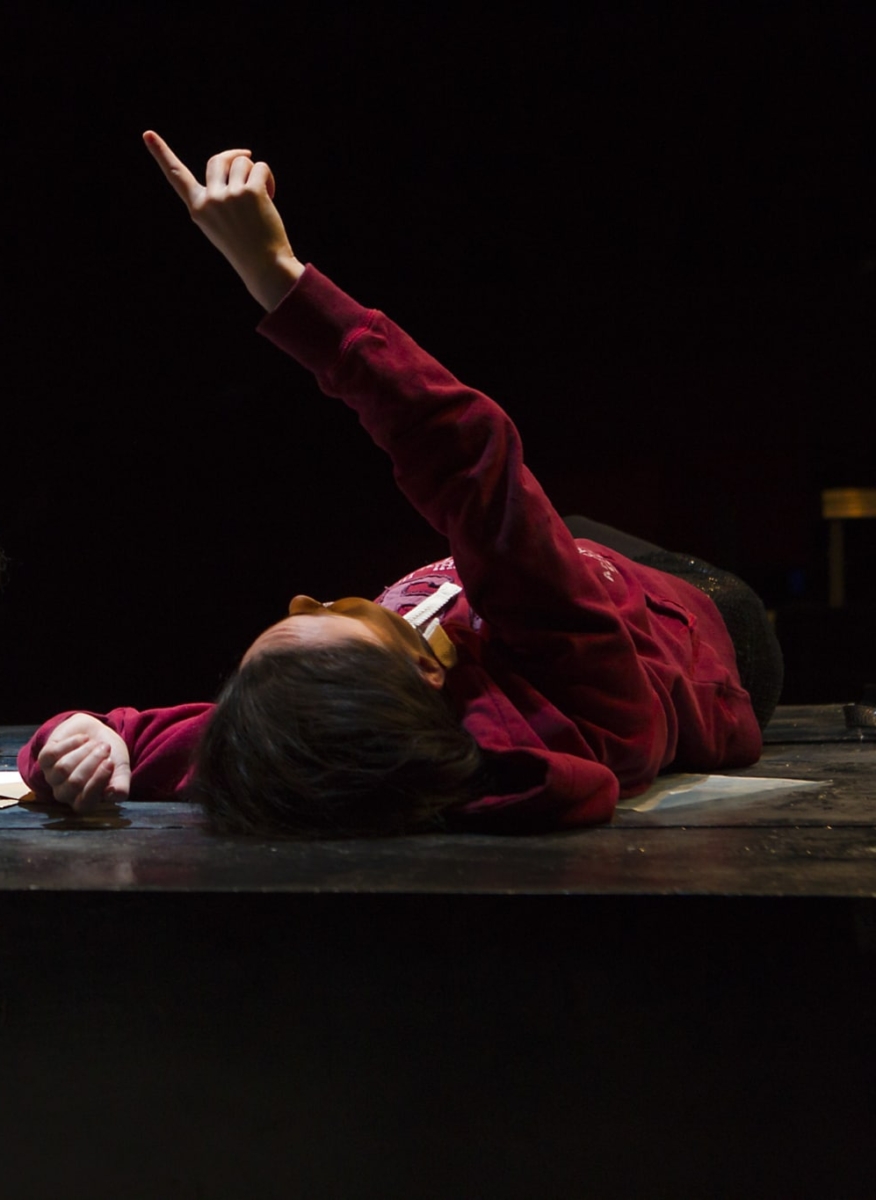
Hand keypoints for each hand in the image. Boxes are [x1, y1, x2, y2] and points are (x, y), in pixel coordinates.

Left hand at [37, 714, 131, 812]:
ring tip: (96, 743)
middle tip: (106, 747)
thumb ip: (121, 785)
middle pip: (74, 783)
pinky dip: (72, 743)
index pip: (85, 803)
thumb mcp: (121, 770)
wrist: (97, 733)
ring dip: (84, 751)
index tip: (110, 762)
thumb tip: (116, 794)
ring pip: (63, 768)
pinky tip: (83, 738)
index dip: (97, 782)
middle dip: (93, 761)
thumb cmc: (110, 755)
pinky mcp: (44, 759)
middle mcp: (65, 794)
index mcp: (84, 801)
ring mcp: (52, 777)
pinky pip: (53, 753)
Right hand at [142, 130, 304, 310]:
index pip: (177, 177)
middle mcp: (210, 200)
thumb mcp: (220, 222)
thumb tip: (234, 160)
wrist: (265, 267)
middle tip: (248, 163)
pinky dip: (268, 178)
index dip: (162, 154)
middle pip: (217, 160)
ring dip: (253, 172)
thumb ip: (218, 195)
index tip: (147, 134)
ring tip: (262, 194)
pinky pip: (260, 167)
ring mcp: (230, 196)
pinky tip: (270, 196)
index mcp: (197, 209)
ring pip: (241, 162)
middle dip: (234, 159)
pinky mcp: (251, 192)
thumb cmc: (245, 246)